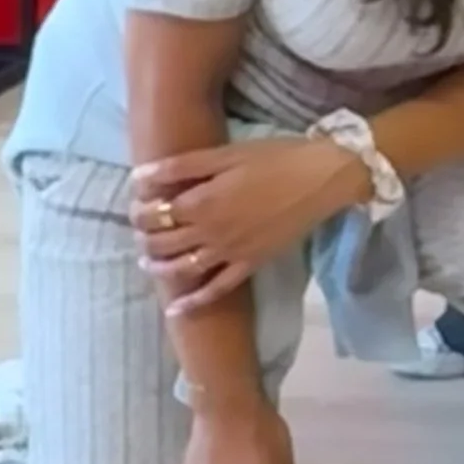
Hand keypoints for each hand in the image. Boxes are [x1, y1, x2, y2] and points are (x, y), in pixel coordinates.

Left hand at [131, 139, 367, 316]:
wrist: (325, 177)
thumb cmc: (277, 157)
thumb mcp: (227, 153)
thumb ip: (181, 166)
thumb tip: (137, 178)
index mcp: (201, 202)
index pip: (153, 213)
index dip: (138, 210)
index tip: (137, 203)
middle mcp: (209, 232)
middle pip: (161, 242)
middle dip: (144, 236)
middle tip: (142, 228)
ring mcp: (230, 252)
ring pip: (182, 268)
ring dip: (159, 267)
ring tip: (148, 260)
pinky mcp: (251, 263)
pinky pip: (218, 289)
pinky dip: (194, 302)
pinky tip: (175, 310)